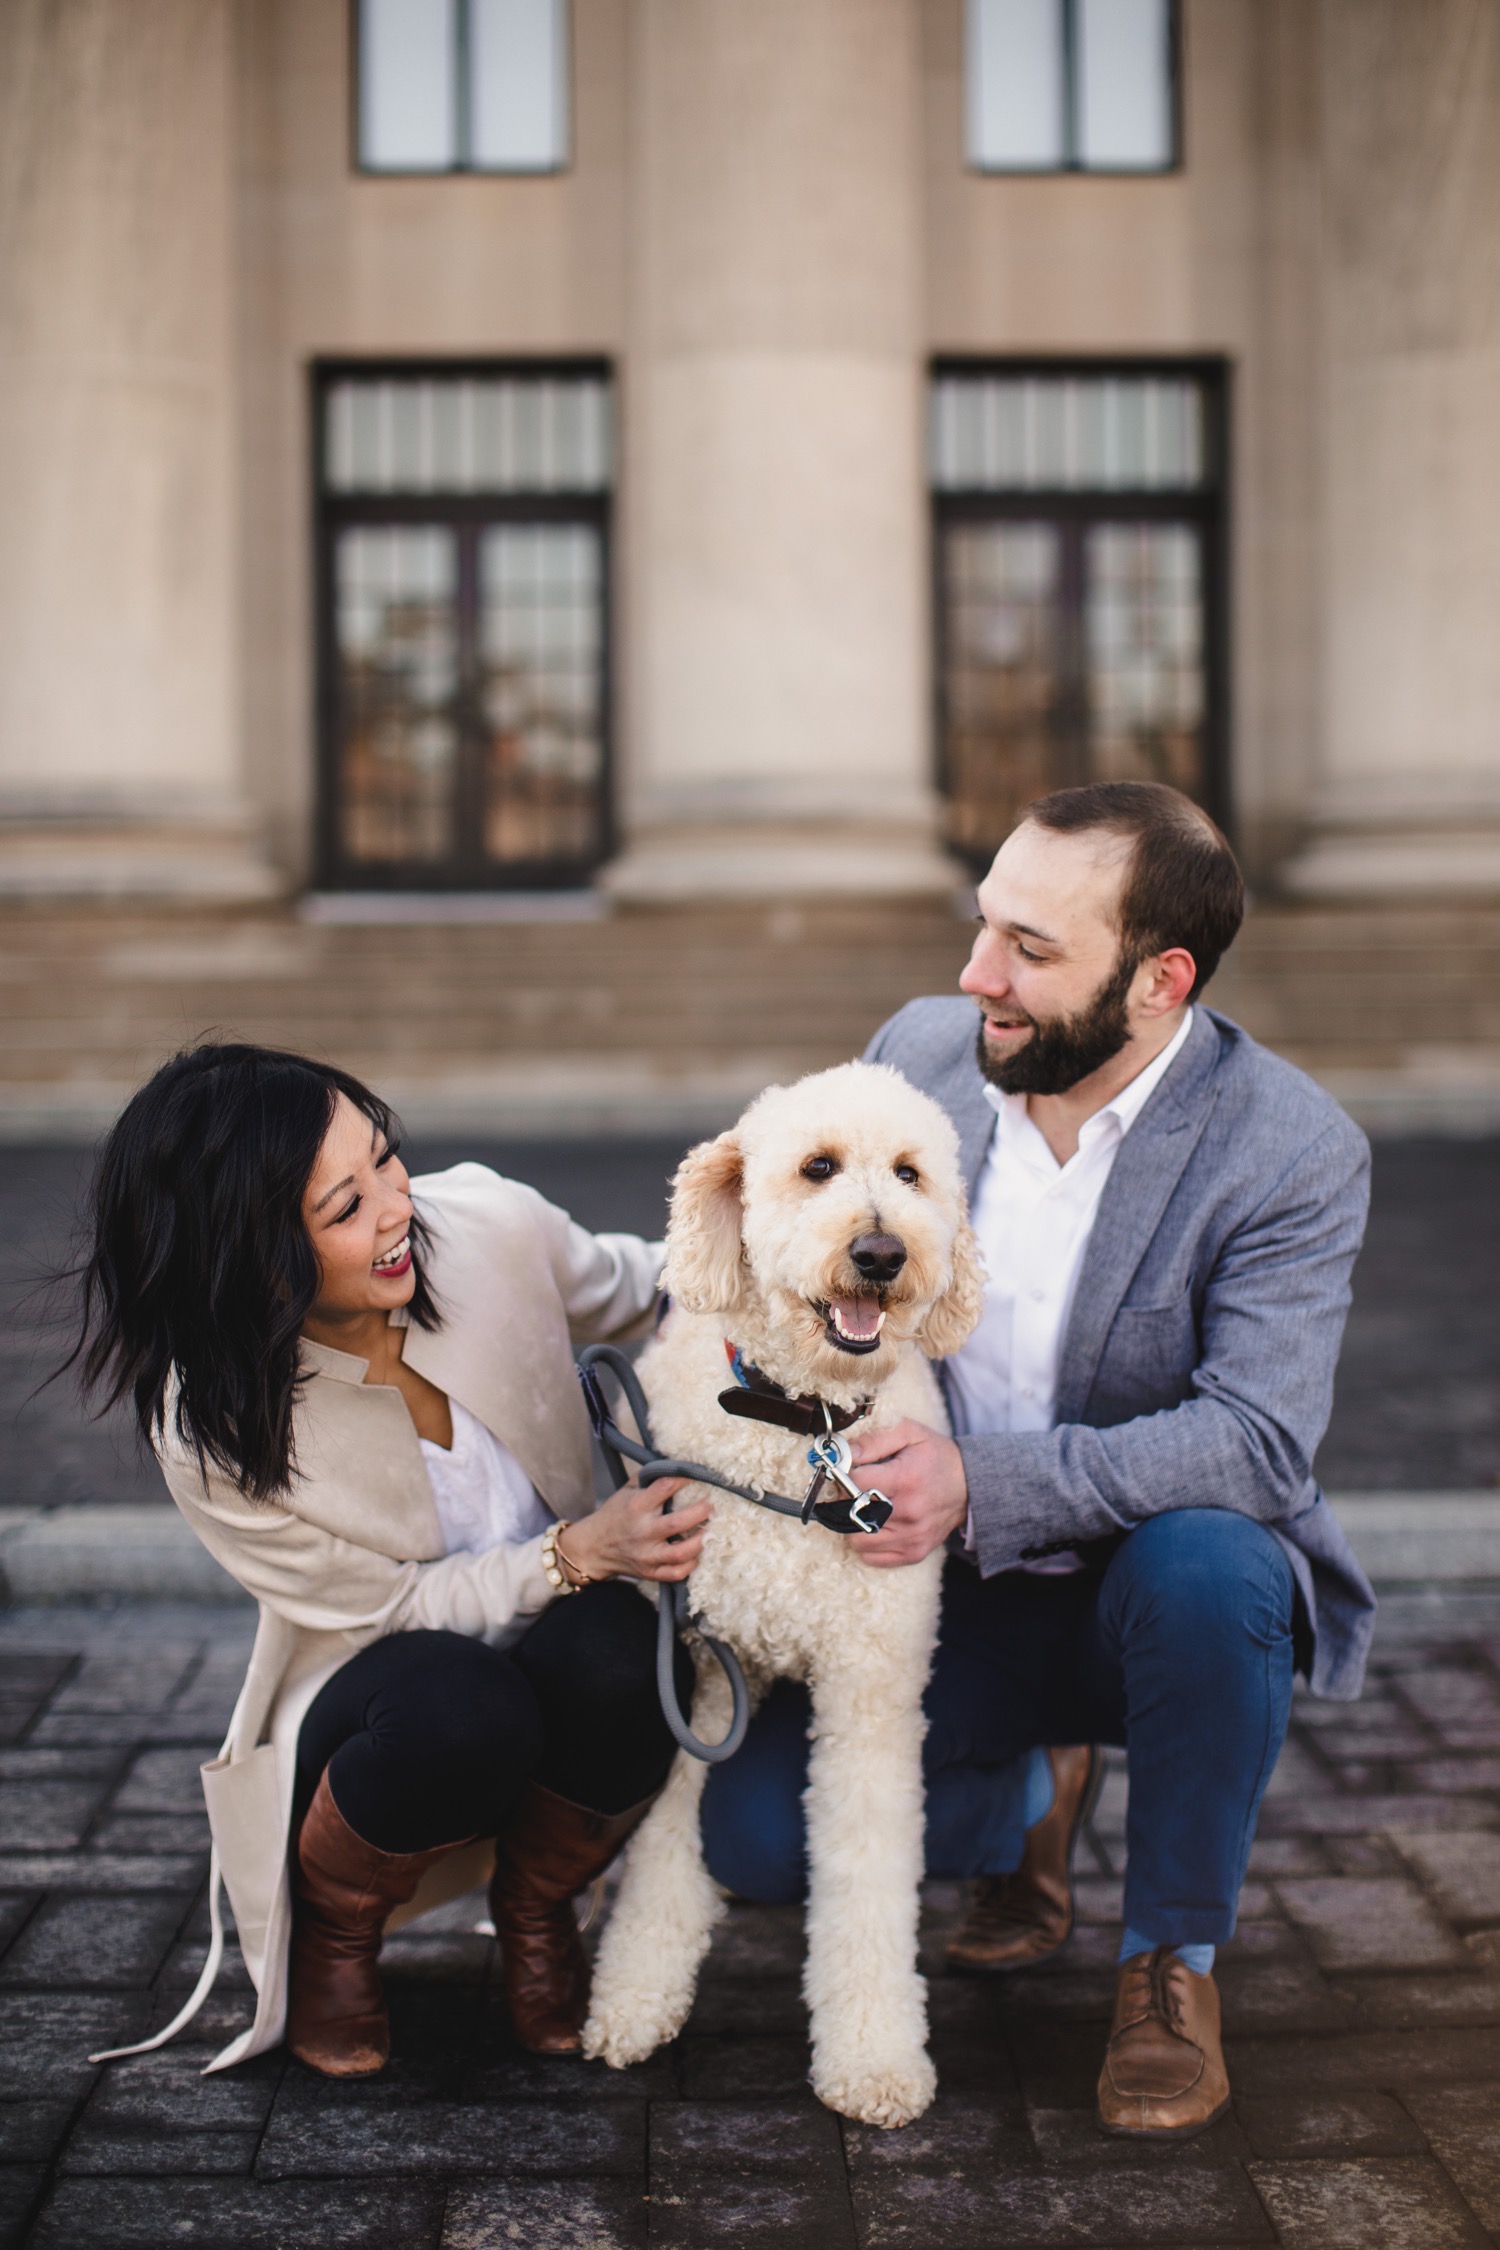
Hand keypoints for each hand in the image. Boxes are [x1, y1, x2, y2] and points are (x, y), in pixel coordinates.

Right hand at [560, 1477, 711, 1584]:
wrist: (594, 1548)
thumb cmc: (615, 1514)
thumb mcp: (626, 1490)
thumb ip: (650, 1478)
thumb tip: (678, 1464)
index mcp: (636, 1506)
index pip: (665, 1486)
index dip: (685, 1477)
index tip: (700, 1473)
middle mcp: (643, 1531)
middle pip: (679, 1522)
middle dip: (702, 1511)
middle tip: (713, 1504)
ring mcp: (647, 1555)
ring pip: (682, 1552)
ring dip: (702, 1540)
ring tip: (711, 1529)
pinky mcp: (651, 1572)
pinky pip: (677, 1573)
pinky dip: (692, 1564)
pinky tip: (697, 1553)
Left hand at [846, 1419, 967, 1568]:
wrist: (969, 1486)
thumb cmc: (935, 1457)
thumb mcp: (909, 1433)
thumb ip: (875, 1439)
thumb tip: (847, 1452)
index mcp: (905, 1479)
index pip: (855, 1482)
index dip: (846, 1474)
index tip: (853, 1471)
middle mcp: (908, 1512)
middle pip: (851, 1515)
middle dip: (846, 1501)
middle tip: (858, 1490)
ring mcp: (911, 1536)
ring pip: (857, 1540)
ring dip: (854, 1524)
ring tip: (868, 1508)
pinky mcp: (914, 1552)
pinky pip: (871, 1556)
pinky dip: (868, 1542)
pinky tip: (878, 1525)